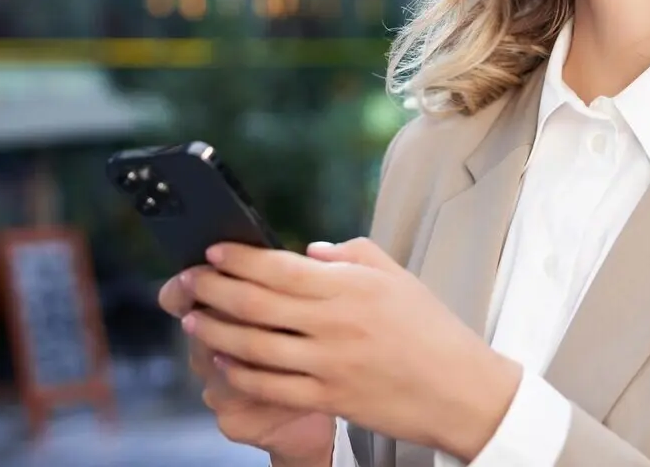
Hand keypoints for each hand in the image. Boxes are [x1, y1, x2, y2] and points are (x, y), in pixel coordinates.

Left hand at [180, 237, 522, 460]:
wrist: (461, 390)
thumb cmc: (432, 329)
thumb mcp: (397, 276)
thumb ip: (350, 255)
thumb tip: (306, 251)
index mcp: (351, 287)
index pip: (280, 268)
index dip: (239, 259)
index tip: (213, 251)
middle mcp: (335, 324)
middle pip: (257, 304)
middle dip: (213, 290)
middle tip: (188, 281)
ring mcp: (330, 364)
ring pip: (255, 346)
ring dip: (216, 331)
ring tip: (193, 319)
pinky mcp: (330, 398)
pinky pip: (272, 386)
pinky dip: (242, 373)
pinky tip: (224, 360)